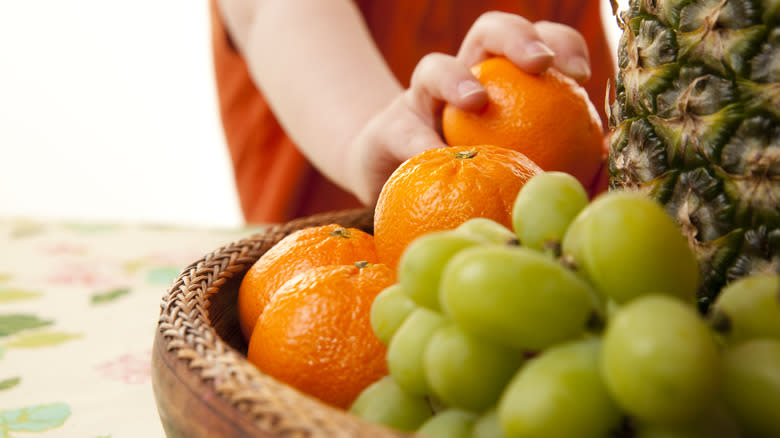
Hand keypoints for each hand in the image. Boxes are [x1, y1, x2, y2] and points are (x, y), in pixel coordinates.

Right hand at [346, 11, 591, 204]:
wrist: (403, 187)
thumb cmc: (475, 177)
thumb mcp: (520, 165)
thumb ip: (565, 160)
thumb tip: (611, 162)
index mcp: (502, 79)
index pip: (537, 42)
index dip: (563, 44)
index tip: (582, 74)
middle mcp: (462, 77)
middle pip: (488, 31)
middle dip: (516, 36)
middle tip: (540, 64)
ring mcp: (421, 101)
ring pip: (434, 66)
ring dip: (456, 78)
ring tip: (477, 101)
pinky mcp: (388, 129)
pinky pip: (402, 131)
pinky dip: (420, 144)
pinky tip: (436, 160)